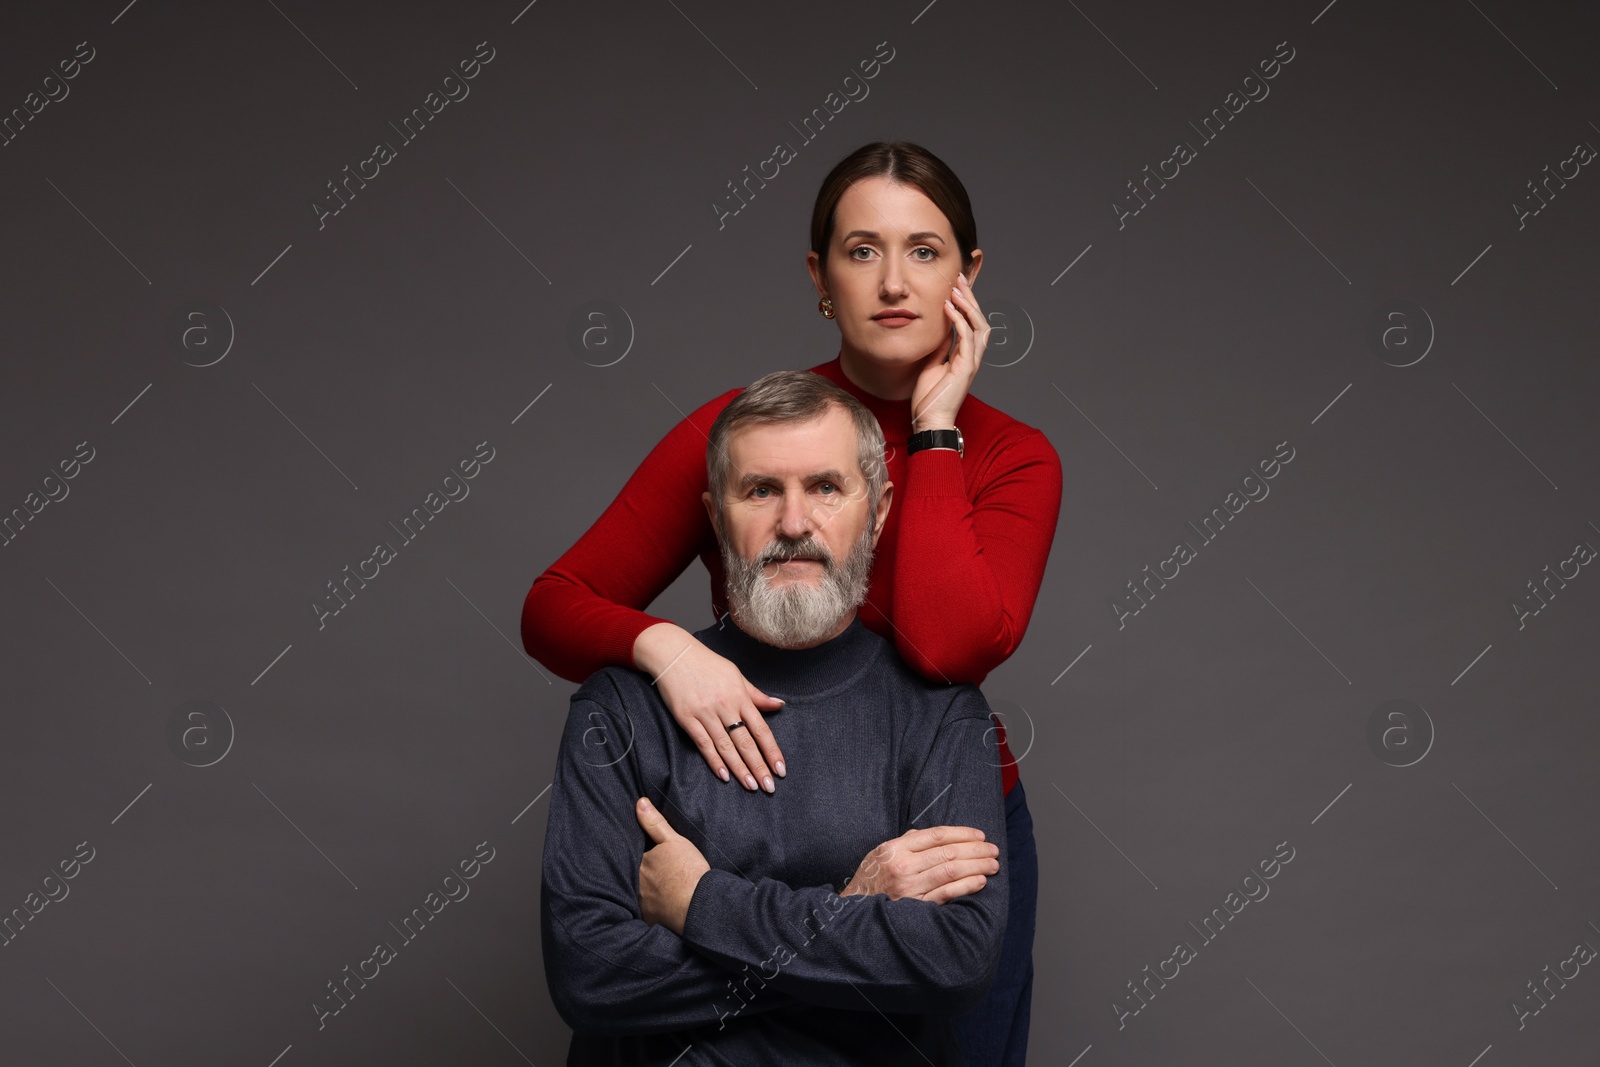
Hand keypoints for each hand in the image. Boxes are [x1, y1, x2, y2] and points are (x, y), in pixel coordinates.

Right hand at [633, 622, 785, 792]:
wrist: (674, 655)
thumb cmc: (707, 664)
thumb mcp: (736, 675)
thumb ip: (756, 695)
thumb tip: (779, 705)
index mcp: (740, 696)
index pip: (761, 729)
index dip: (771, 751)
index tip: (780, 769)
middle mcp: (725, 706)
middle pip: (745, 742)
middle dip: (759, 766)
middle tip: (769, 787)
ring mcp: (705, 713)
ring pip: (726, 746)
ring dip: (739, 768)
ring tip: (751, 786)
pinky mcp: (687, 718)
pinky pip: (703, 744)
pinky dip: (714, 760)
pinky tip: (724, 775)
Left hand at [635, 797, 710, 934]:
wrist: (701, 906)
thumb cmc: (688, 871)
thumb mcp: (674, 841)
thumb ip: (655, 823)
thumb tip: (639, 802)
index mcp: (640, 863)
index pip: (631, 855)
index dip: (636, 853)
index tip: (644, 853)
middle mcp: (636, 884)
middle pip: (632, 875)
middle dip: (636, 873)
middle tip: (650, 871)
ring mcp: (641, 904)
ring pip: (637, 893)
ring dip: (642, 891)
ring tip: (653, 888)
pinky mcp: (649, 920)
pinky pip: (645, 912)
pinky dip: (650, 908)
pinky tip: (658, 906)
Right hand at [840, 825, 999, 903]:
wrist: (852, 912)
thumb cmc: (870, 880)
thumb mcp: (881, 853)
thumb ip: (907, 842)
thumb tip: (934, 835)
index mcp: (895, 848)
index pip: (936, 835)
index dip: (962, 833)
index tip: (980, 835)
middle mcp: (903, 866)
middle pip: (948, 852)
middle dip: (976, 850)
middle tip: (993, 850)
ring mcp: (909, 887)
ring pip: (951, 871)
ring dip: (977, 866)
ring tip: (992, 865)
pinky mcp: (915, 906)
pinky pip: (946, 894)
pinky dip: (966, 886)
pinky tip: (980, 882)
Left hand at [911, 271, 988, 432]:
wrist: (928, 420)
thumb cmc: (928, 398)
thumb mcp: (931, 365)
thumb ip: (940, 348)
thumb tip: (941, 331)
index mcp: (964, 356)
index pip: (971, 323)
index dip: (965, 303)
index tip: (954, 285)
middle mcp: (972, 357)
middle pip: (979, 320)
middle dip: (970, 297)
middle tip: (958, 278)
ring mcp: (971, 363)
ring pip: (979, 326)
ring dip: (968, 305)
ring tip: (955, 288)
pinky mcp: (965, 368)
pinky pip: (966, 338)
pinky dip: (959, 320)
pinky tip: (948, 307)